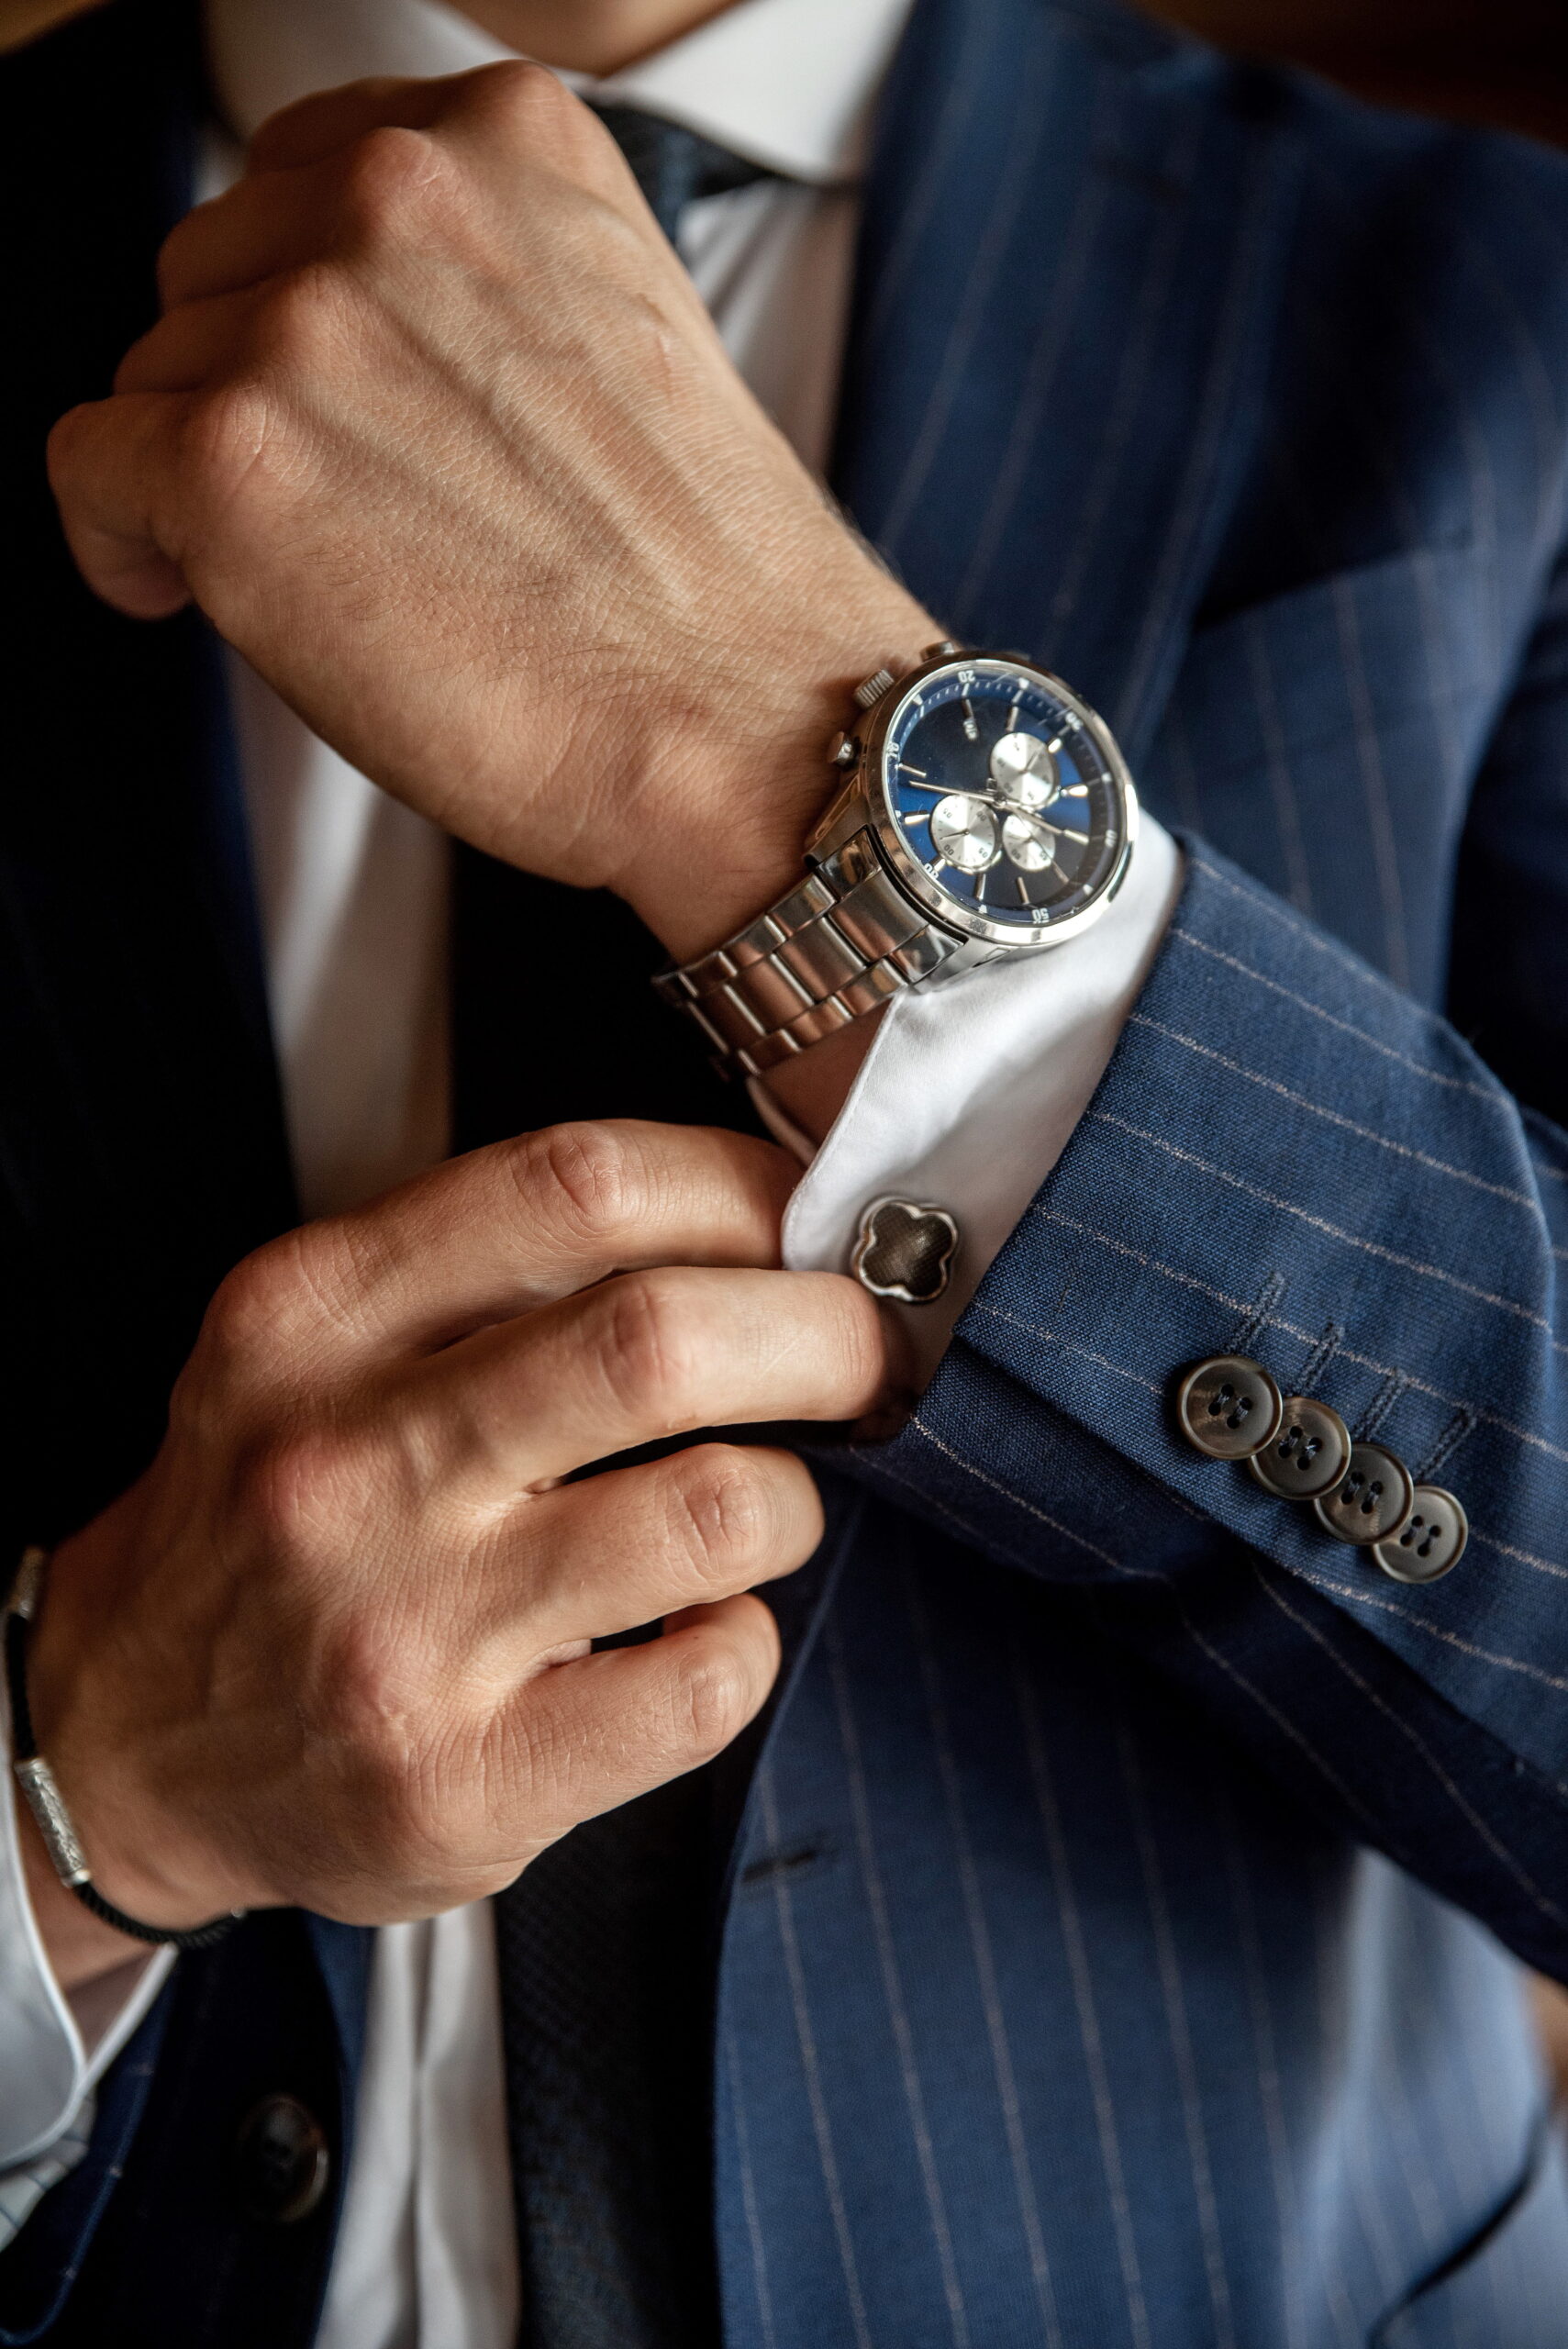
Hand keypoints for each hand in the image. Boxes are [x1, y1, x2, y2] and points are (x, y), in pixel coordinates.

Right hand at [19, 1121, 884, 1984]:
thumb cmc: (275, 1513)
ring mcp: (404, 1630)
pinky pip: (701, 1680)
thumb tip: (749, 1212)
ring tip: (756, 1509)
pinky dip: (743, 1641)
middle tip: (867, 1354)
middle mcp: (348, 1461)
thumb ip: (491, 1266)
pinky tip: (694, 1630)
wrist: (121, 1739)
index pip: (576, 1188)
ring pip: (713, 1509)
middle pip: (660, 1340)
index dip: (743, 1188)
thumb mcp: (314, 1343)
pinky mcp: (460, 1779)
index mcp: (314, 1316)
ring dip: (790, 1499)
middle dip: (822, 1333)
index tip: (810, 1220)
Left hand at [45, 64, 935, 961]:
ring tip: (334, 571)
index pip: (308, 172)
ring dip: (213, 473)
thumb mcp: (611, 329)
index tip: (336, 392)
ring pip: (157, 369)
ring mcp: (307, 320)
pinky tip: (197, 595)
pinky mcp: (231, 457)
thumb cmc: (700, 582)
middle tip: (354, 510)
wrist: (752, 725)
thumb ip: (473, 278)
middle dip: (258, 385)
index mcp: (507, 137)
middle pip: (217, 264)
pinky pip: (90, 467)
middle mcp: (397, 191)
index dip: (306, 301)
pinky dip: (125, 543)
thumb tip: (334, 322)